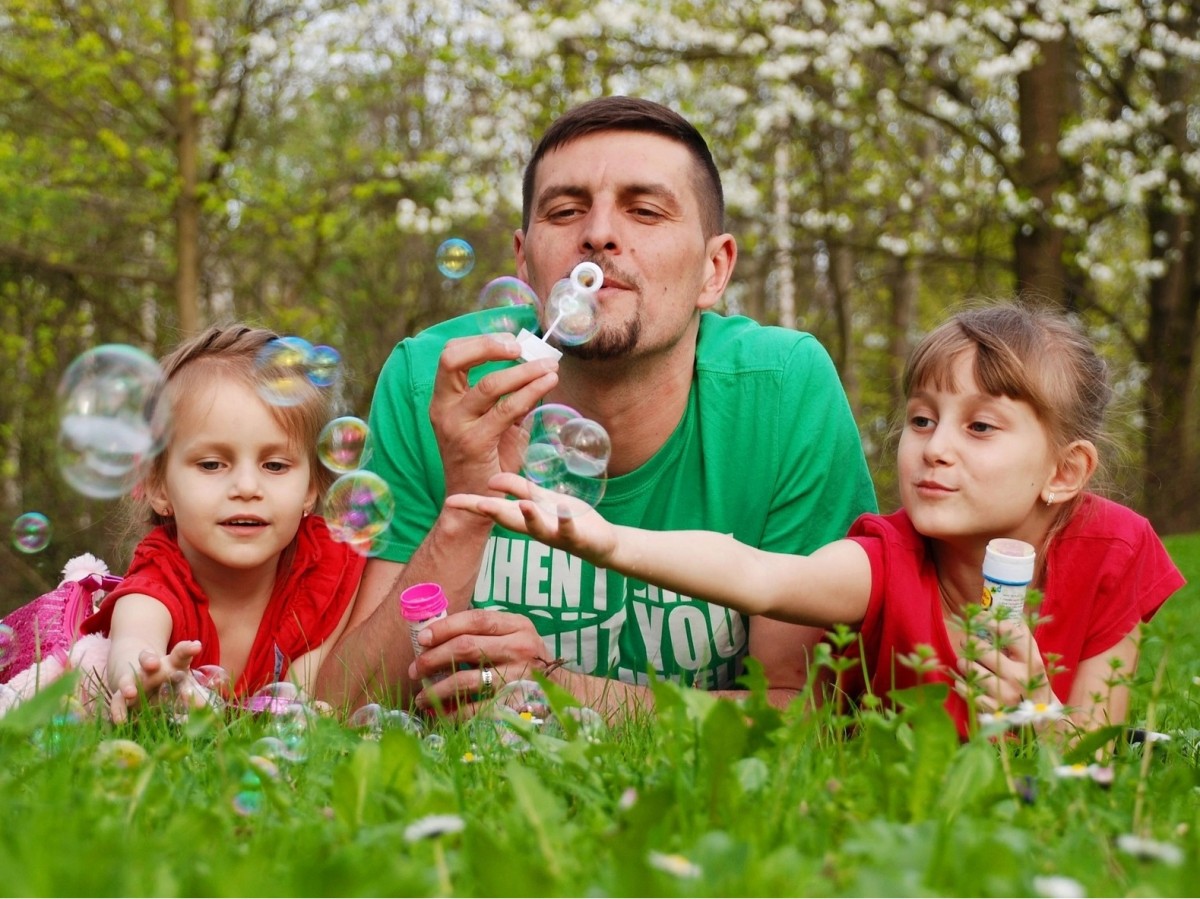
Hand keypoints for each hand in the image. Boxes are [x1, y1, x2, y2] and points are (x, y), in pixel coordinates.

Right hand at [108, 640, 202, 722]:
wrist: (142, 676)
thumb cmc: (171, 682)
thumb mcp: (185, 684)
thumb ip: (194, 695)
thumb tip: (204, 707)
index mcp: (171, 663)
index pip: (180, 654)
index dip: (187, 650)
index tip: (195, 647)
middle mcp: (151, 669)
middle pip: (149, 661)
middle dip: (149, 661)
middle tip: (153, 664)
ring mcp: (135, 680)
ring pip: (130, 679)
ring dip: (129, 685)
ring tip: (130, 693)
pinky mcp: (123, 696)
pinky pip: (118, 702)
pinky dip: (119, 710)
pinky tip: (120, 720)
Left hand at [407, 608, 552, 717]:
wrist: (561, 692)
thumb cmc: (527, 660)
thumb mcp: (515, 636)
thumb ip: (485, 632)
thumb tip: (434, 636)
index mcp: (518, 626)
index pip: (476, 620)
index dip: (445, 627)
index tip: (423, 638)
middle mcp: (520, 648)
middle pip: (466, 648)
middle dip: (433, 658)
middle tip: (415, 669)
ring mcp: (518, 677)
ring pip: (466, 680)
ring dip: (436, 690)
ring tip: (421, 696)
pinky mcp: (514, 705)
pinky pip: (476, 709)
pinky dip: (453, 713)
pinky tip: (440, 714)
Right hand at [431, 334, 558, 496]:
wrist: (476, 503)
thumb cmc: (489, 461)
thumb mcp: (496, 422)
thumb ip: (510, 396)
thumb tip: (538, 366)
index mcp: (443, 400)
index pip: (450, 355)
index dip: (479, 341)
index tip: (511, 341)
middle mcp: (442, 409)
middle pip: (452, 359)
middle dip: (489, 345)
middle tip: (522, 347)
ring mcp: (455, 426)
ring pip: (488, 384)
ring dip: (525, 371)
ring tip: (551, 366)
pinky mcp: (474, 443)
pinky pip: (506, 410)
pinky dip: (530, 391)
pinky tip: (548, 383)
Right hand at [446, 471, 617, 566]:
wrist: (601, 543)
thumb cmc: (567, 519)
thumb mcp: (541, 499)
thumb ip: (518, 488)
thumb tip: (491, 479)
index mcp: (526, 517)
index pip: (495, 510)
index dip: (472, 505)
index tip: (450, 501)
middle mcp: (536, 528)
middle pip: (511, 521)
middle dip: (494, 512)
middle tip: (476, 504)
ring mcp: (556, 534)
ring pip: (538, 528)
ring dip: (530, 517)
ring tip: (523, 504)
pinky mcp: (577, 537)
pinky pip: (569, 529)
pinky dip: (564, 519)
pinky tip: (561, 508)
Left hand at [954, 619, 1050, 714]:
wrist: (1041, 718)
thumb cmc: (1031, 680)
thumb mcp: (1032, 658)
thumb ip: (1020, 636)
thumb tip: (999, 611)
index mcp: (1031, 662)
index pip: (1009, 632)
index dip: (990, 621)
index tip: (978, 617)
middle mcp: (1019, 678)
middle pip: (983, 650)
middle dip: (970, 641)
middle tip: (966, 640)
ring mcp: (1006, 695)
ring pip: (971, 669)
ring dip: (964, 663)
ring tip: (965, 662)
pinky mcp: (994, 710)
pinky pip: (967, 691)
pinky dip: (962, 683)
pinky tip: (965, 680)